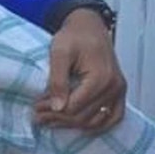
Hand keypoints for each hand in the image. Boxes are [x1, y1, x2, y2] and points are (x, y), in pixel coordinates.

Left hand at [35, 9, 125, 130]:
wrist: (89, 26)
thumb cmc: (73, 36)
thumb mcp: (59, 53)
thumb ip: (58, 80)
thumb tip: (57, 107)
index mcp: (100, 77)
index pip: (74, 107)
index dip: (52, 111)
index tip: (35, 108)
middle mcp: (114, 86)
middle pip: (83, 117)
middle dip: (58, 119)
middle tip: (37, 117)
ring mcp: (119, 90)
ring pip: (96, 121)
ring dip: (72, 125)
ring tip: (50, 122)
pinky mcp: (118, 92)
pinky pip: (113, 117)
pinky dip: (97, 125)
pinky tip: (79, 127)